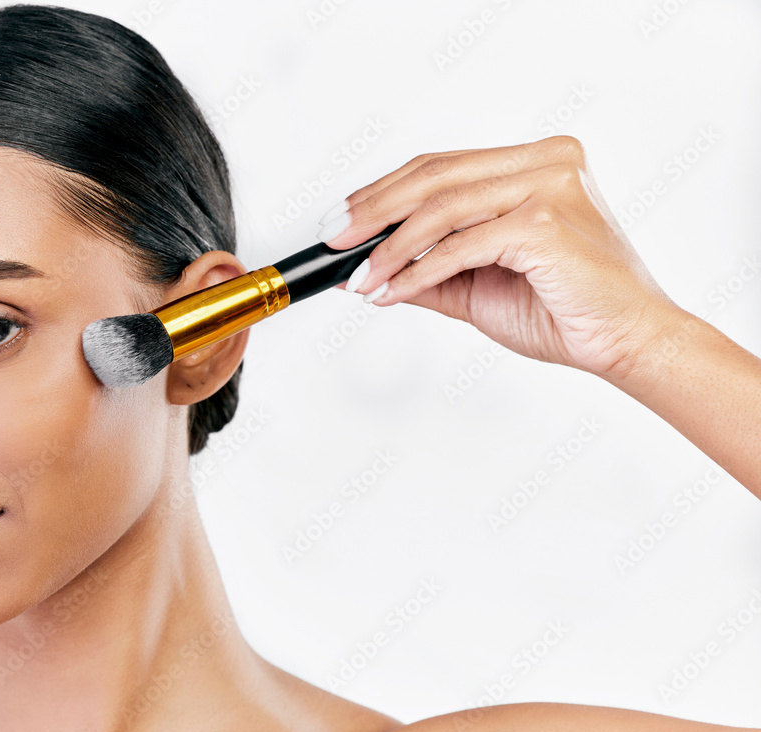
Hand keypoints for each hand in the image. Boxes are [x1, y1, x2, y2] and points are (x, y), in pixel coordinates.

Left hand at [317, 136, 683, 381]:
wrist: (625, 344)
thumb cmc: (562, 312)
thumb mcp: (475, 285)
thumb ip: (424, 269)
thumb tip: (360, 266)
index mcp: (534, 162)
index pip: (440, 167)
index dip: (382, 192)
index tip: (340, 221)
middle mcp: (545, 161)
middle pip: (434, 176)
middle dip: (372, 212)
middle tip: (332, 241)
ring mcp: (550, 185)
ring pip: (442, 209)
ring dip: (389, 249)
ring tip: (359, 279)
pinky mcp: (547, 222)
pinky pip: (461, 245)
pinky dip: (417, 270)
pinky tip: (389, 291)